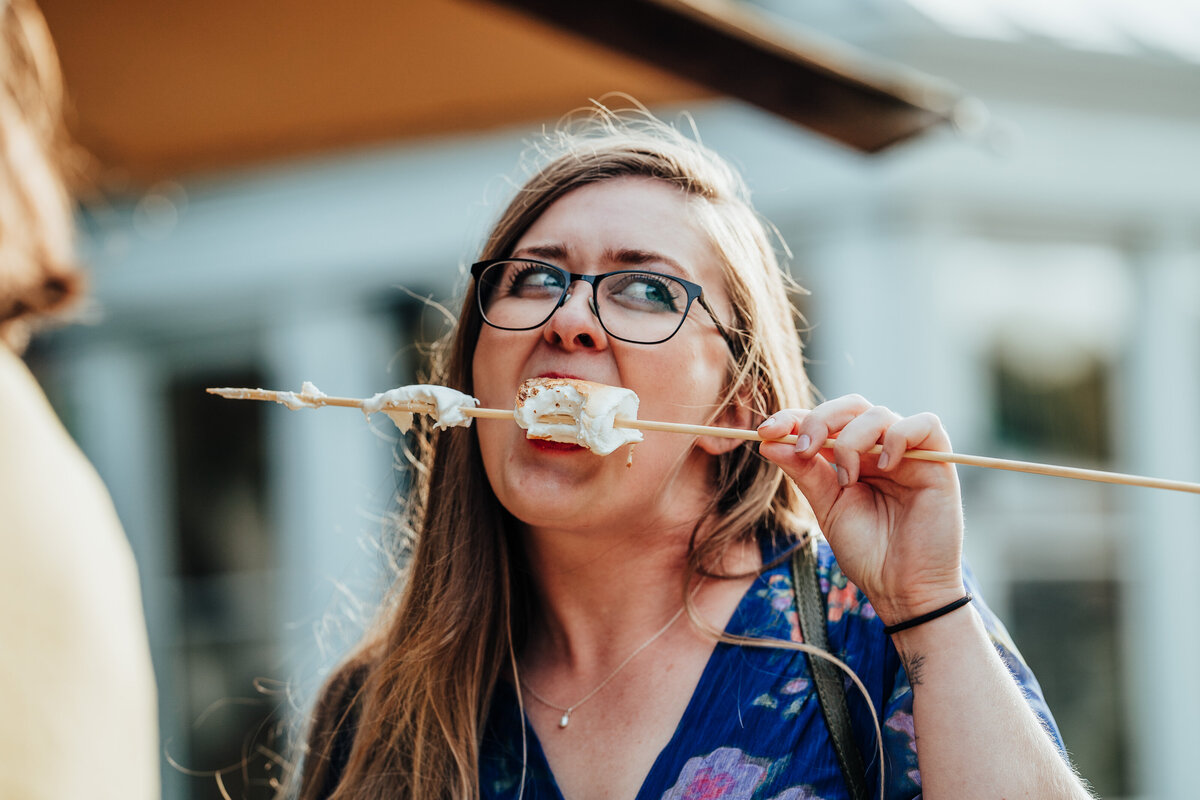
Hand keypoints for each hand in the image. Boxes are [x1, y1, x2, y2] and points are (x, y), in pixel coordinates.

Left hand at [758, 395, 965, 625]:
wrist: (901, 590)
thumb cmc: (867, 553)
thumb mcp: (827, 508)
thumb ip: (803, 473)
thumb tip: (768, 442)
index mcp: (851, 457)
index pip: (823, 420)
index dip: (794, 418)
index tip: (765, 432)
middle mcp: (880, 449)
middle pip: (850, 406)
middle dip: (819, 420)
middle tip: (804, 449)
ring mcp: (909, 453)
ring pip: (878, 413)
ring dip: (852, 440)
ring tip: (848, 479)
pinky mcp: (938, 462)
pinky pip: (925, 424)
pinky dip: (899, 436)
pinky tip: (886, 467)